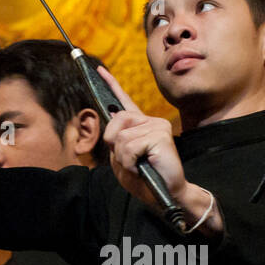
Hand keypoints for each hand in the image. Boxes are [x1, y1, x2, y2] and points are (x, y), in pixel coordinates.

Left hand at [97, 65, 187, 206]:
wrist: (166, 195)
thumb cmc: (145, 179)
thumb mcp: (122, 159)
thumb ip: (115, 141)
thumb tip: (111, 116)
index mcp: (140, 126)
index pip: (124, 101)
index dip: (111, 85)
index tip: (98, 69)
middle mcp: (151, 121)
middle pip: (116, 121)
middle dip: (113, 143)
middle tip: (128, 160)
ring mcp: (157, 126)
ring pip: (120, 137)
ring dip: (123, 157)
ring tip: (138, 165)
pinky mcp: (161, 135)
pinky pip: (129, 147)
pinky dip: (130, 162)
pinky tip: (143, 166)